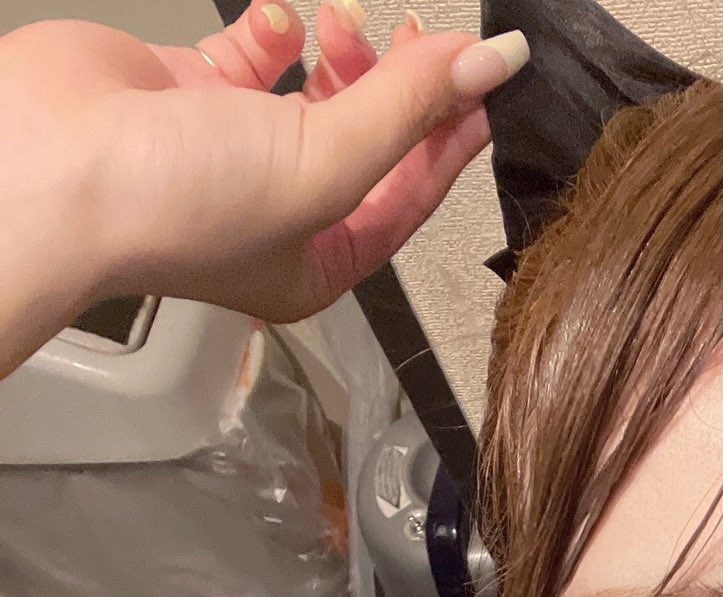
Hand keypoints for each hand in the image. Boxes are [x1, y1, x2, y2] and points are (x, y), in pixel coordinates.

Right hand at [1, 1, 527, 327]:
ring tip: (347, 26)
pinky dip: (273, 31)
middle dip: (400, 90)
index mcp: (321, 264)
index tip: (484, 84)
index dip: (451, 139)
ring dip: (342, 55)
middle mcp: (280, 217)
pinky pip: (252, 57)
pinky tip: (281, 19)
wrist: (52, 167)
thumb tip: (488, 69)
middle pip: (370, 145)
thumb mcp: (328, 161)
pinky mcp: (188, 98)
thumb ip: (410, 109)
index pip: (411, 199)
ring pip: (315, 96)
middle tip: (424, 43)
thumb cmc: (175, 207)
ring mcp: (233, 155)